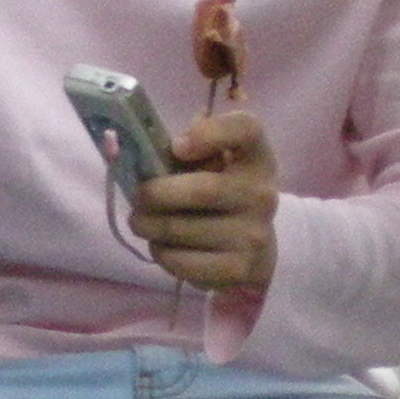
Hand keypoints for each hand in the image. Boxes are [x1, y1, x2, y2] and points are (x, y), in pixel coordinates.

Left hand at [130, 109, 277, 290]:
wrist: (254, 250)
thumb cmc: (219, 197)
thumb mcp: (212, 166)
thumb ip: (185, 150)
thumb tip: (137, 149)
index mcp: (256, 157)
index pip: (247, 129)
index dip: (212, 132)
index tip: (177, 147)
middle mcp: (262, 194)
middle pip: (203, 189)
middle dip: (155, 194)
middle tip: (137, 198)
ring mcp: (254, 234)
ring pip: (182, 229)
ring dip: (149, 226)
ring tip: (141, 223)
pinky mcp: (239, 269)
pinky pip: (182, 261)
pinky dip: (160, 253)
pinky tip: (161, 246)